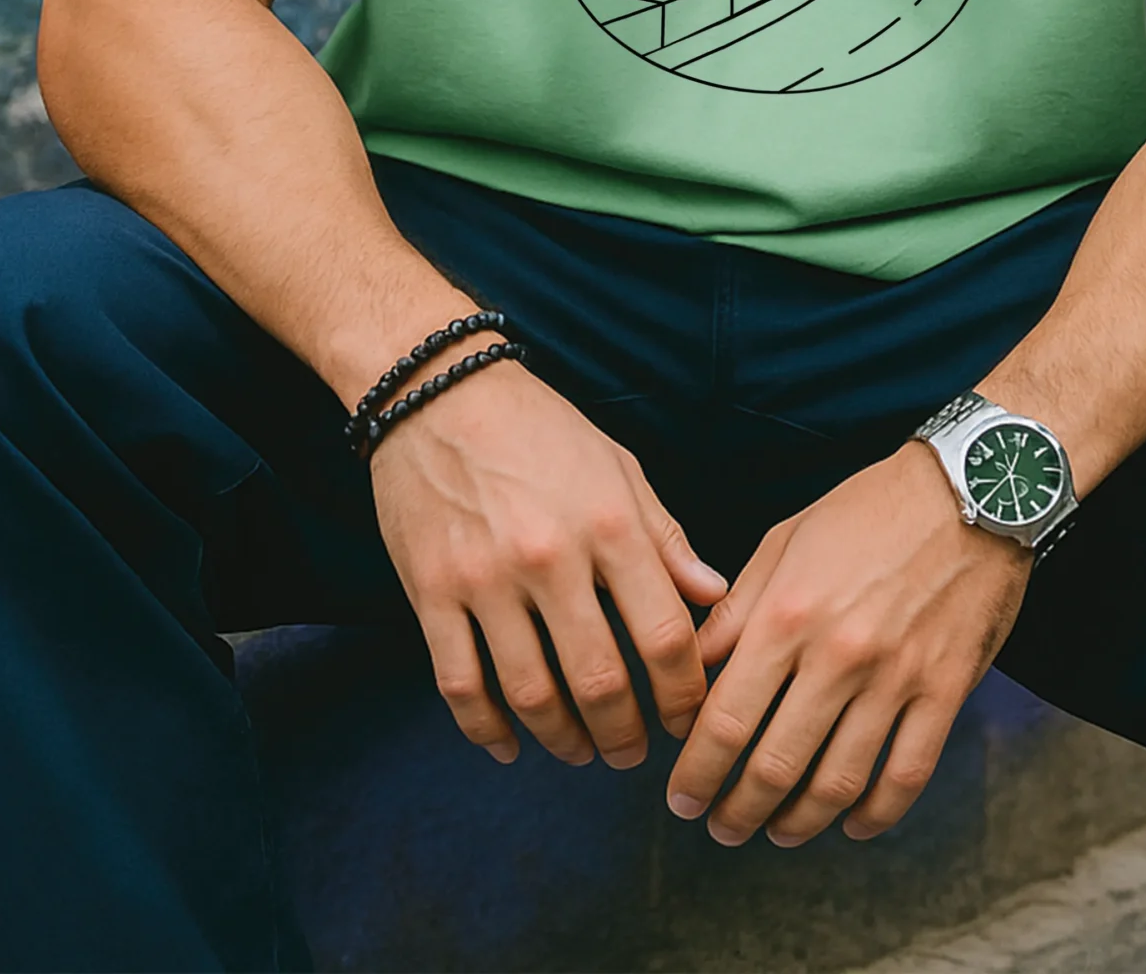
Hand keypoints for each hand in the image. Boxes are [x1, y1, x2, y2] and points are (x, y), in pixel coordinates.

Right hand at [372, 359, 726, 770]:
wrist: (437, 392)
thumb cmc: (539, 428)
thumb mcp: (617, 468)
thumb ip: (666, 538)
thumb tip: (714, 595)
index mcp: (609, 524)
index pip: (664, 635)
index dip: (683, 693)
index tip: (688, 718)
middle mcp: (551, 557)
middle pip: (600, 681)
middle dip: (625, 734)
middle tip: (633, 754)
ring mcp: (486, 579)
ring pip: (531, 695)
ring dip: (563, 740)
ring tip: (581, 751)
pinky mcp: (431, 592)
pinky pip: (459, 684)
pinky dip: (486, 729)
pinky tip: (509, 745)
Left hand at [666, 441, 1031, 845]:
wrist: (970, 489)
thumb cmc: (869, 509)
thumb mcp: (786, 539)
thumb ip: (737, 607)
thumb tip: (695, 665)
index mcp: (787, 614)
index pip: (725, 719)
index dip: (696, 773)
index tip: (681, 799)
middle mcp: (836, 655)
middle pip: (775, 765)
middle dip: (738, 809)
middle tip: (721, 826)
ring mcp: (895, 678)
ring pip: (838, 783)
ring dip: (799, 821)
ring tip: (777, 831)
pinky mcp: (945, 692)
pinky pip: (906, 775)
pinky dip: (876, 814)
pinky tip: (854, 823)